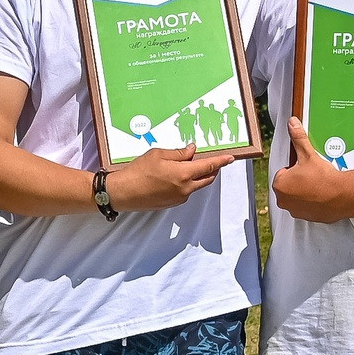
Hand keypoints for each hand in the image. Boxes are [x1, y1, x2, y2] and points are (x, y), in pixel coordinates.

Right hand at [105, 144, 227, 211]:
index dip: (221, 161)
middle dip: (212, 169)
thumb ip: (179, 153)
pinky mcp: (172, 203)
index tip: (230, 158)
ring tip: (187, 166)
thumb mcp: (158, 154)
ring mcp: (179, 198)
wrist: (123, 192)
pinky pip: (186, 192)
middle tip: (210, 160)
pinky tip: (174, 177)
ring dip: (198, 176)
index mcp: (183, 174)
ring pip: (196, 185)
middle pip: (207, 178)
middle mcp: (185, 188)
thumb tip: (192, 151)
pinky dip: (186, 183)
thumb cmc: (138, 172)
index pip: (209, 166)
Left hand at [269, 119, 353, 221]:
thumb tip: (292, 124)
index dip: (295, 168)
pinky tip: (322, 196)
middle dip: (299, 180)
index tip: (305, 168)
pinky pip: (307, 208)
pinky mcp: (307, 217)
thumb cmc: (323, 178)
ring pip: (298, 197)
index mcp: (279, 185)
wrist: (342, 195)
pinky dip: (313, 202)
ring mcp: (295, 211)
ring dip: (305, 192)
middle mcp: (283, 200)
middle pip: (289, 185)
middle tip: (313, 176)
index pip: (283, 172)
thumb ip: (298, 138)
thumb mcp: (308, 154)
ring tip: (318, 185)